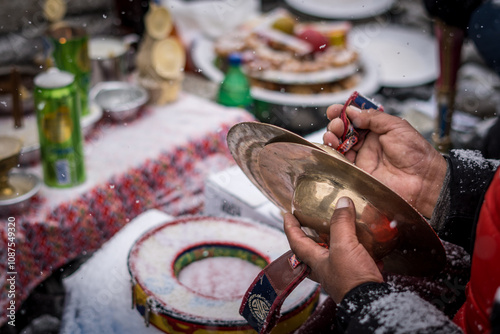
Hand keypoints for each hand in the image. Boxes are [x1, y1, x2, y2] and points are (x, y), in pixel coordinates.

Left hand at [284, 197, 382, 303]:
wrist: (373, 305)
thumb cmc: (352, 279)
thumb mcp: (344, 246)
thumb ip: (341, 224)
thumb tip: (342, 202)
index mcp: (316, 261)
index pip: (296, 241)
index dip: (290, 227)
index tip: (286, 214)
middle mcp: (326, 269)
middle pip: (311, 251)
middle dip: (309, 237)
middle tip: (310, 224)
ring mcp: (341, 275)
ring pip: (334, 256)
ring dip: (337, 243)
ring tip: (343, 230)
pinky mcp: (358, 279)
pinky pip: (357, 262)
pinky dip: (362, 253)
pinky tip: (372, 248)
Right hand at [323, 105, 446, 217]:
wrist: (422, 180)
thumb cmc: (416, 153)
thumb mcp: (396, 126)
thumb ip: (373, 118)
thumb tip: (353, 111)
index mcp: (378, 130)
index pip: (356, 118)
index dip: (344, 113)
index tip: (335, 110)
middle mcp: (369, 143)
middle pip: (345, 131)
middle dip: (336, 124)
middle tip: (337, 124)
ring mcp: (363, 158)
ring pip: (340, 145)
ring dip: (332, 137)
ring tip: (333, 134)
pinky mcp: (358, 172)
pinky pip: (341, 161)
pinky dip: (333, 152)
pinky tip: (332, 145)